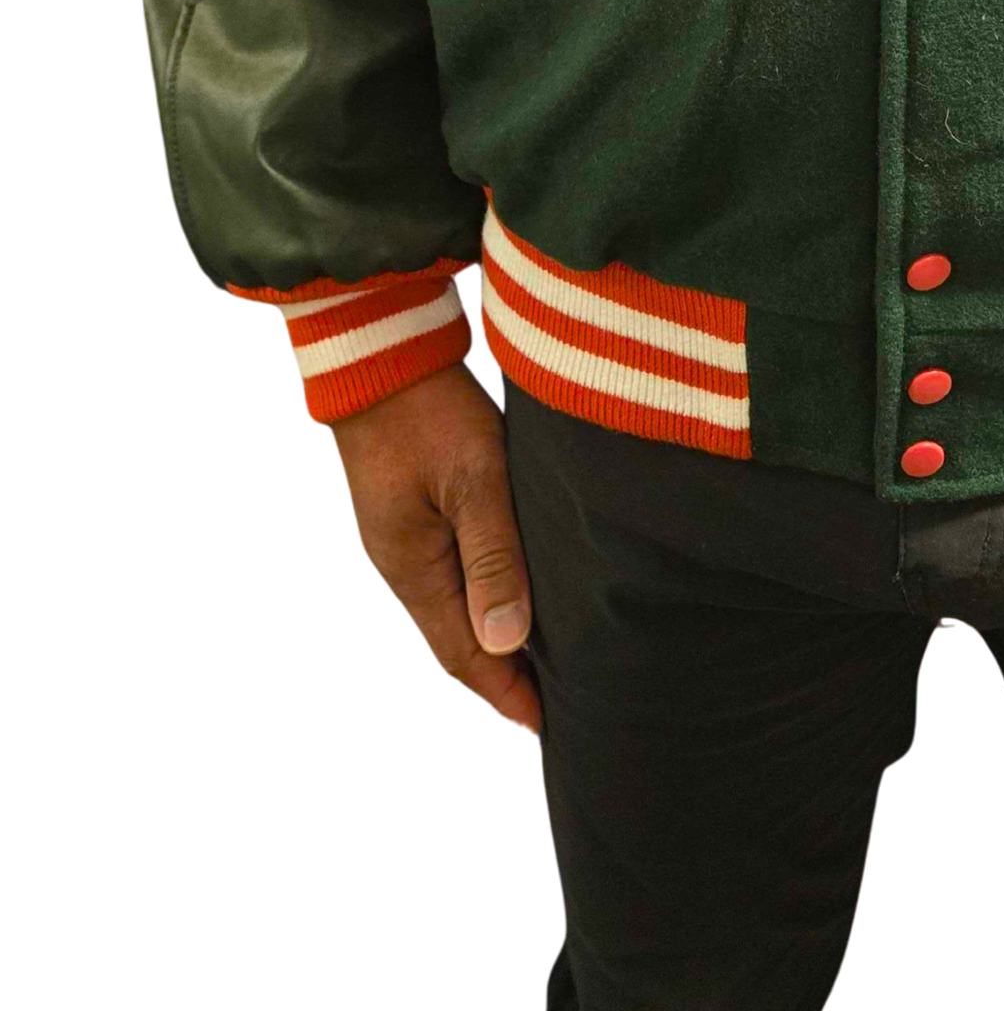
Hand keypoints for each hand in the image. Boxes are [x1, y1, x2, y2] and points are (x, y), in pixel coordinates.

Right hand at [327, 361, 542, 738]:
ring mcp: (398, 539)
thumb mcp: (473, 478)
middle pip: (450, 644)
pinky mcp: (406, 511)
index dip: (501, 694)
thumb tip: (506, 641)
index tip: (541, 729)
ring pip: (447, 611)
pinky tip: (505, 597)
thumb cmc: (429, 411)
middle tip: (546, 707)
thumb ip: (492, 555)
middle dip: (495, 679)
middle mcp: (399, 566)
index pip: (459, 657)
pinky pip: (444, 577)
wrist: (378, 353)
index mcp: (410, 571)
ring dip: (488, 641)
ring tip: (535, 664)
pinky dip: (476, 600)